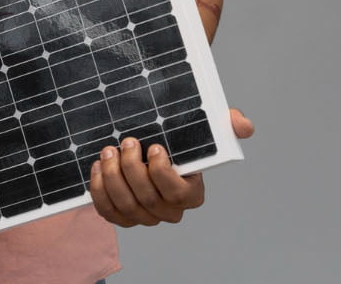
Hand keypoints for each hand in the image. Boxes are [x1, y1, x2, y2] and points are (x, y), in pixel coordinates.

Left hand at [89, 107, 254, 226]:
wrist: (143, 148)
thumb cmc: (175, 142)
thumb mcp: (201, 129)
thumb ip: (226, 124)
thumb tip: (242, 124)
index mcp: (191, 194)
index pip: (178, 194)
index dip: (162, 173)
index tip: (155, 147)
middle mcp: (169, 211)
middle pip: (148, 199)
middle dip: (133, 169)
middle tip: (126, 142)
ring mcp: (145, 216)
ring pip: (127, 206)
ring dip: (113, 177)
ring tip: (109, 151)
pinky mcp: (122, 216)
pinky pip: (109, 212)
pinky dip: (100, 190)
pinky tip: (98, 167)